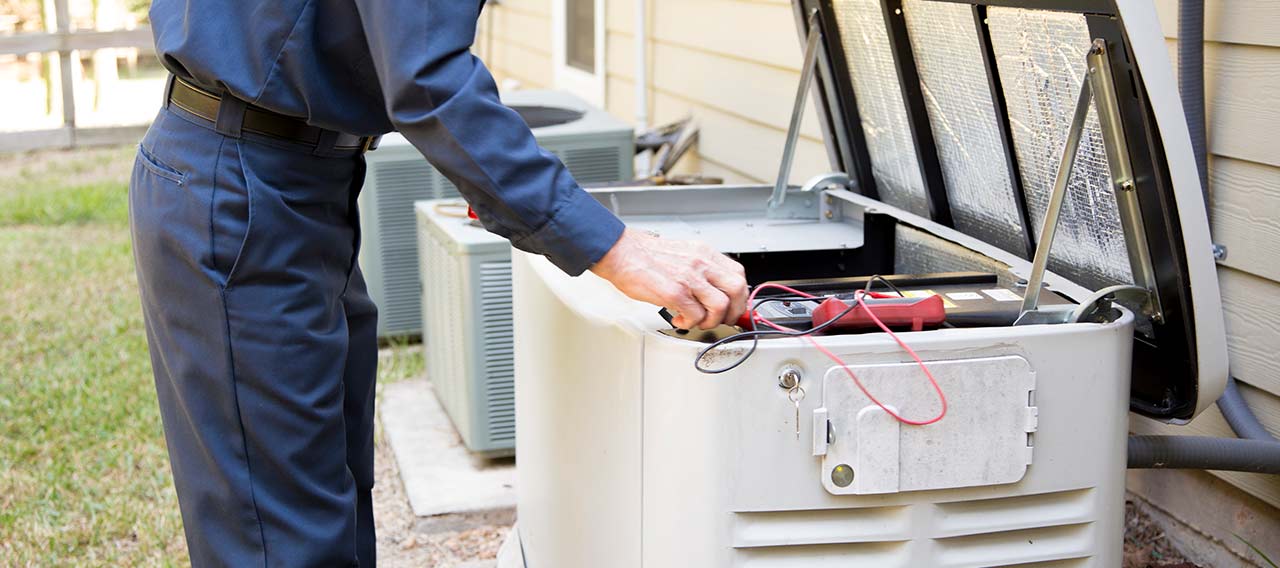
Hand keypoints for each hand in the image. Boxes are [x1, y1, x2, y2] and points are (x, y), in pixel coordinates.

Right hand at [590, 228, 748, 329]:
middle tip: (721, 319)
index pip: (738, 274)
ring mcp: (689, 277)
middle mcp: (700, 263)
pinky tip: (679, 320)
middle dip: (732, 311)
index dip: (739, 295)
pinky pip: (695, 316)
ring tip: (697, 321)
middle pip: (736, 290)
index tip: (733, 306)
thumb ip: (700, 269)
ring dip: (710, 321)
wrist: (621, 253)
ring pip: (719, 306)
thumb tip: (712, 290)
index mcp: (704, 253)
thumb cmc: (645, 256)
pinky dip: (690, 324)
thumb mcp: (683, 254)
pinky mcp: (674, 292)